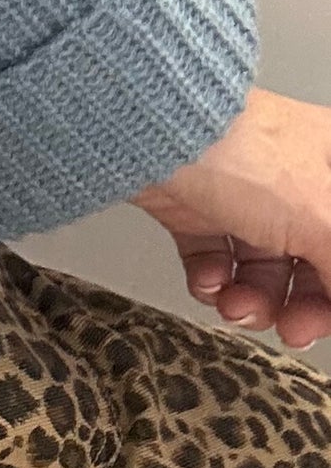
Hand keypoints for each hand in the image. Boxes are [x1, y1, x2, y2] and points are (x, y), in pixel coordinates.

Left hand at [129, 86, 330, 349]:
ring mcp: (244, 193)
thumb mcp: (320, 219)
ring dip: (253, 298)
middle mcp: (294, 178)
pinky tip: (210, 280)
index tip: (327, 317)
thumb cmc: (242, 152)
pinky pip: (216, 259)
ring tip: (237, 305)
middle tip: (292, 330)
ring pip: (262, 266)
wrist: (153, 137)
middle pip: (312, 259)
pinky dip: (213, 279)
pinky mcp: (198, 207)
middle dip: (301, 304)